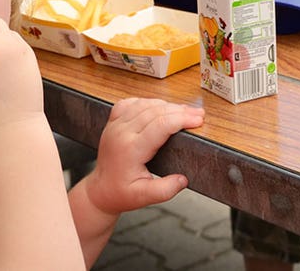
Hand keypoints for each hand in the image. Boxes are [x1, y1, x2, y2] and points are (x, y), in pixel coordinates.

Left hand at [81, 98, 204, 214]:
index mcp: (130, 149)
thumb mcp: (145, 197)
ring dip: (166, 104)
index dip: (181, 120)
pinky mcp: (113, 122)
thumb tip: (183, 179)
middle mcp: (121, 132)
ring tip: (185, 110)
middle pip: (155, 111)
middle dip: (180, 111)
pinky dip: (148, 101)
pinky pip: (130, 103)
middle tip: (198, 114)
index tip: (198, 120)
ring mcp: (115, 125)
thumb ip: (165, 190)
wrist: (100, 190)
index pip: (160, 125)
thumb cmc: (121, 193)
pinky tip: (159, 106)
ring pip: (144, 104)